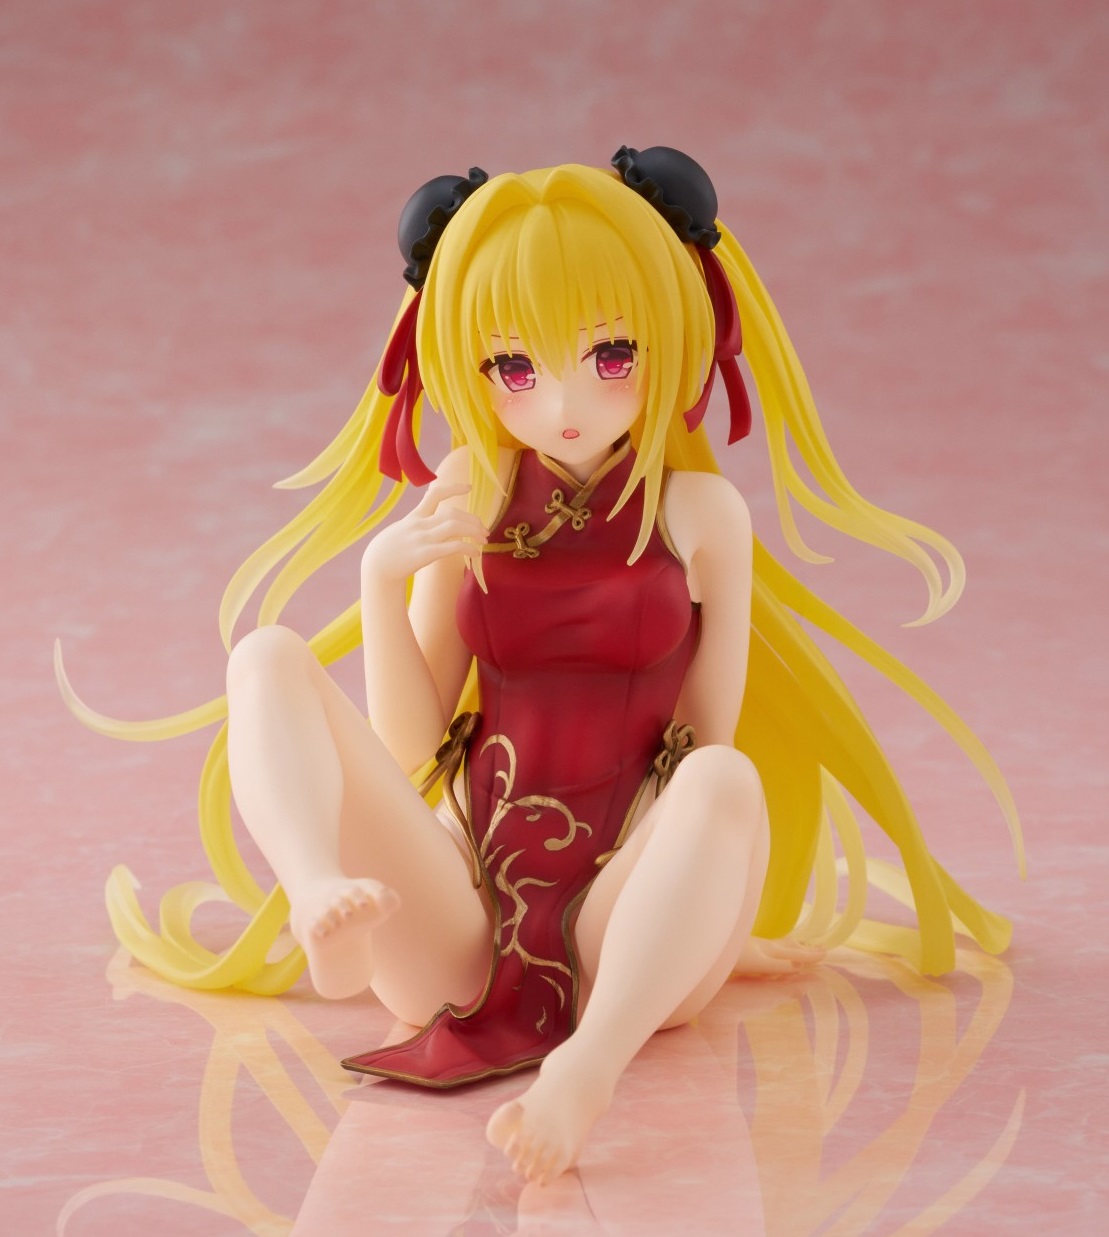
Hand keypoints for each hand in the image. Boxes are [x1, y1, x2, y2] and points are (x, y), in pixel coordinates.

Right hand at [362, 480, 487, 582]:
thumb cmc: (388, 551)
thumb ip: (415, 523)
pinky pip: (453, 547)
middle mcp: (420, 524)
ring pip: (455, 526)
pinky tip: (475, 553)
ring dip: (474, 531)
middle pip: (453, 513)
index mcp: (415, 517)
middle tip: (484, 529)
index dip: (453, 488)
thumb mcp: (399, 529)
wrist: (376, 567)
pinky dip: (468, 548)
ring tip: (484, 540)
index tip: (469, 487)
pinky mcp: (426, 554)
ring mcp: (423, 538)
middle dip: (473, 520)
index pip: (435, 494)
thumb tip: (429, 521)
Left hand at [732, 935, 824, 976]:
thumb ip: (781, 966)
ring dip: (794, 946)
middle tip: (821, 949)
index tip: (826, 953)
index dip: (810, 955)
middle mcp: (767, 945)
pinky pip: (770, 946)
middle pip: (790, 946)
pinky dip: (779, 946)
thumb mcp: (760, 964)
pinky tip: (773, 949)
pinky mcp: (747, 946)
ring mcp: (757, 944)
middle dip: (805, 949)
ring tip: (802, 945)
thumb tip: (800, 966)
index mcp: (772, 950)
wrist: (711, 943)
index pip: (796, 953)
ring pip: (781, 944)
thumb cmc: (734, 956)